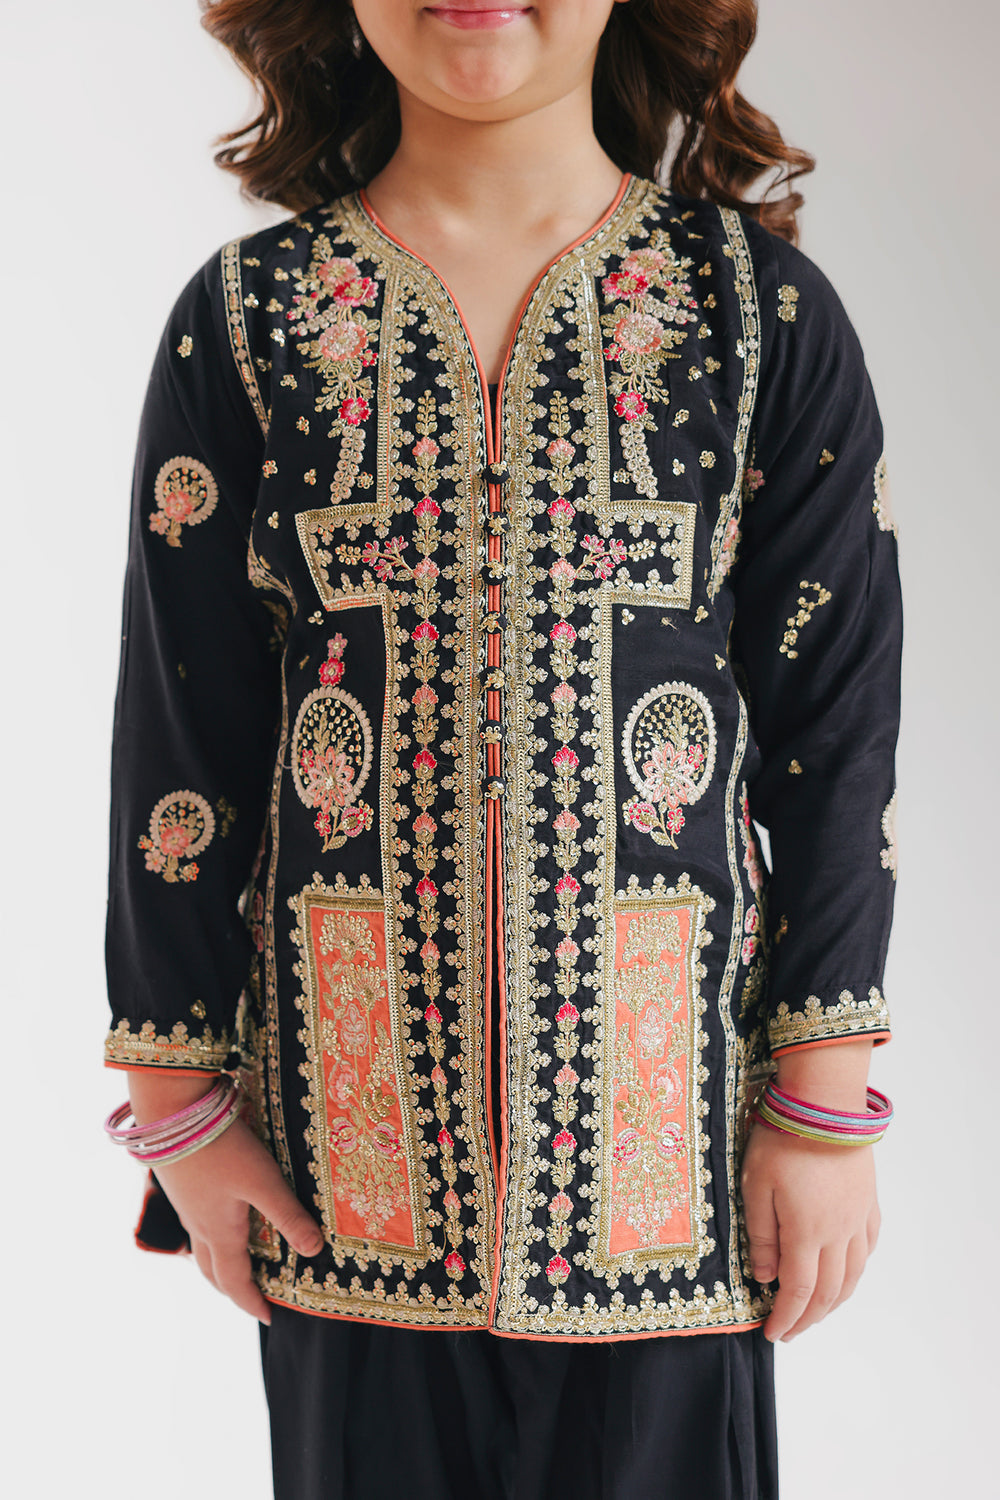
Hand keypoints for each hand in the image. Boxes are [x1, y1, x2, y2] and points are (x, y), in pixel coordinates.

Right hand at [128, 1072, 324, 1322]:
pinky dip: (211, 1236)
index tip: (269, 1318)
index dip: (251, 1302)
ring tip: (239, 1262)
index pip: (235, 1281)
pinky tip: (221, 1216)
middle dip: (233, 1288)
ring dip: (219, 1263)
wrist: (171, 1114)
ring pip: (202, 1248)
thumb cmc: (221, 1149)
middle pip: (213, 1271)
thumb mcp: (263, 1181)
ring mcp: (187, 1206)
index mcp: (220, 1233)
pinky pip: (196, 1225)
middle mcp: (199, 1226)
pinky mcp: (182, 1185)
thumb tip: (315, 1251)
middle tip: (252, 1297)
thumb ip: (288, 1215)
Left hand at [740, 1121, 879, 1341]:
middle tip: (790, 1331)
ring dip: (834, 1302)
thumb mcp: (756, 1186)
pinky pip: (867, 1248)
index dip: (786, 1318)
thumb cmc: (782, 1140)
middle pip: (828, 1292)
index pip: (799, 1292)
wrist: (825, 1103)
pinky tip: (845, 1273)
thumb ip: (761, 1235)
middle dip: (808, 1318)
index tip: (772, 1333)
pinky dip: (855, 1271)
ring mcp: (857, 1218)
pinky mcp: (868, 1201)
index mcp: (807, 1233)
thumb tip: (764, 1277)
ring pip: (852, 1275)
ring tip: (815, 1312)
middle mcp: (838, 1233)